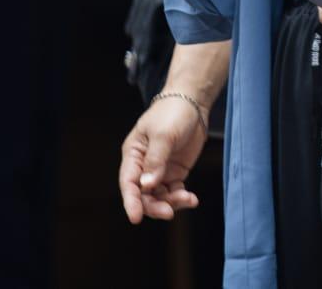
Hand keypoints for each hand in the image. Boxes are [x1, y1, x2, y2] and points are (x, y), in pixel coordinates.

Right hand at [119, 95, 206, 223]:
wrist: (193, 103)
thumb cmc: (172, 113)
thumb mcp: (163, 134)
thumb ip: (156, 160)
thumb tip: (147, 185)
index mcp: (133, 155)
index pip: (128, 183)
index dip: (131, 202)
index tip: (135, 218)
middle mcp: (143, 166)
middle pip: (143, 195)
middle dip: (154, 206)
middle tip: (170, 212)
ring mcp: (160, 171)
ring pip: (159, 197)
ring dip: (171, 203)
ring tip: (188, 199)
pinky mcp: (174, 172)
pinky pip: (174, 192)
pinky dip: (181, 198)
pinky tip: (191, 199)